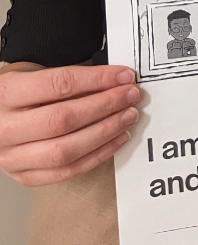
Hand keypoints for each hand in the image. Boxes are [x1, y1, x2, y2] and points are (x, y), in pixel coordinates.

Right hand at [0, 63, 141, 186]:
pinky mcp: (23, 176)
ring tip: (128, 117)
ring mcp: (11, 156)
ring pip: (65, 150)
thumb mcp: (32, 76)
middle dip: (105, 106)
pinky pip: (66, 172)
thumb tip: (115, 79)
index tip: (124, 76)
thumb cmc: (17, 97)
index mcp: (7, 94)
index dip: (97, 80)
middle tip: (130, 96)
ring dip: (105, 132)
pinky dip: (97, 156)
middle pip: (63, 119)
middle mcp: (4, 128)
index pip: (58, 85)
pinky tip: (117, 139)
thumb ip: (67, 79)